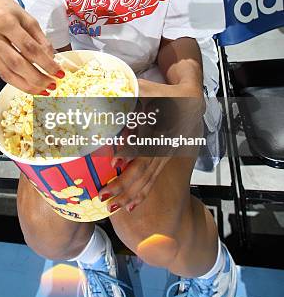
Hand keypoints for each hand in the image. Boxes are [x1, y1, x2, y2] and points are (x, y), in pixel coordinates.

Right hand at [0, 0, 64, 93]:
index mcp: (5, 21)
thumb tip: (52, 60)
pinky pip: (3, 74)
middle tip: (52, 84)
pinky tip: (31, 87)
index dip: (45, 62)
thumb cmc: (9, 12)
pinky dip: (18, 83)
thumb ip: (40, 39)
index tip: (59, 72)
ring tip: (44, 90)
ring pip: (7, 73)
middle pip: (16, 63)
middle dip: (37, 77)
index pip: (28, 47)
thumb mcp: (28, 19)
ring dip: (28, 85)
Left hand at [98, 79, 205, 212]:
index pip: (143, 144)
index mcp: (161, 127)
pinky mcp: (165, 161)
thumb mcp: (148, 89)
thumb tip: (108, 95)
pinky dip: (141, 194)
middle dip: (123, 184)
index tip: (112, 163)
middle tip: (104, 195)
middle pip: (143, 168)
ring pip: (148, 179)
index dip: (128, 155)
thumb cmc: (166, 94)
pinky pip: (153, 180)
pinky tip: (129, 208)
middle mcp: (164, 145)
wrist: (192, 103)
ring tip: (112, 207)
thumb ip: (130, 92)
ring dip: (129, 194)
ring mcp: (166, 156)